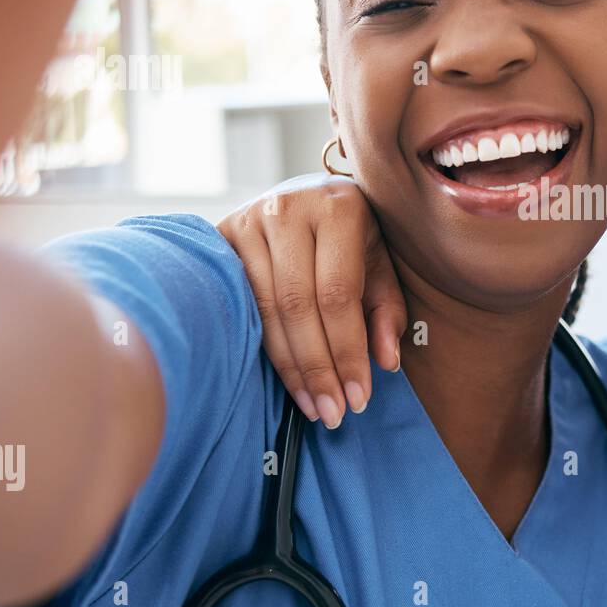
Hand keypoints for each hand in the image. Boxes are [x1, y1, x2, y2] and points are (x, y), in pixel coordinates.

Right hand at [218, 175, 405, 428]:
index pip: (338, 294)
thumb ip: (387, 309)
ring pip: (264, 309)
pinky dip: (258, 347)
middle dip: (318, 368)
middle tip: (334, 413)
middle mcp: (288, 209)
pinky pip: (238, 303)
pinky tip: (278, 379)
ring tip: (312, 407)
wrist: (306, 192)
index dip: (347, 351)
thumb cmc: (353, 234)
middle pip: (297, 306)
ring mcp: (248, 220)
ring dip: (289, 368)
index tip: (359, 398)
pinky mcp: (219, 236)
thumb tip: (386, 363)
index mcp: (338, 208)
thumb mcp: (381, 262)